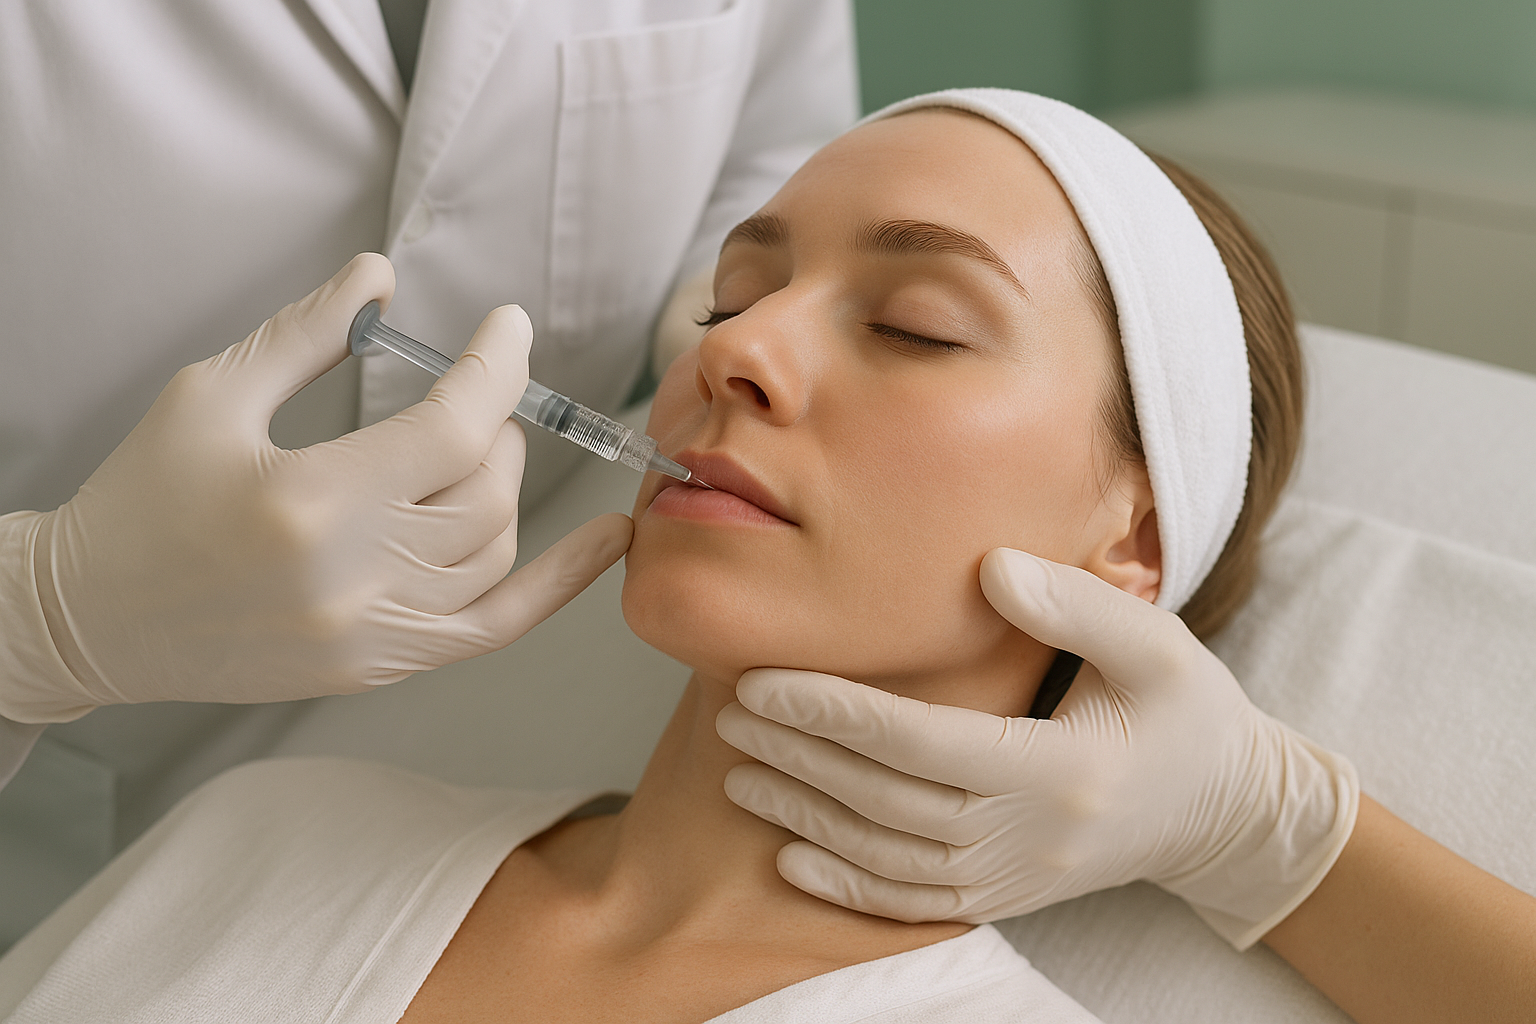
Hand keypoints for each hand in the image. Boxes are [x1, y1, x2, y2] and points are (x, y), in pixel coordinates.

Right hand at [1, 254, 631, 722]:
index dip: (497, 366)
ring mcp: (374, 634)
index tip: (509, 326)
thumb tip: (381, 274)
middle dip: (497, 424)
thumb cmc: (142, 499)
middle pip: (485, 488)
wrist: (92, 618)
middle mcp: (355, 576)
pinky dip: (560, 583)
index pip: (453, 427)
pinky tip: (608, 540)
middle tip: (476, 395)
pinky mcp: (379, 667)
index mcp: (310, 499)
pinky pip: (497, 627)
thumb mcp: (210, 394)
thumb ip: (305, 331)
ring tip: (483, 450)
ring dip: (508, 487)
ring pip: (497, 550)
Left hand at [715, 547, 1356, 948]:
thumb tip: (990, 567)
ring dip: (805, 815)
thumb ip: (1074, 605)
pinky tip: (792, 854)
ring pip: (887, 856)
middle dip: (800, 758)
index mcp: (1061, 769)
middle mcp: (1029, 837)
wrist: (1224, 813)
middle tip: (730, 717)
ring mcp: (1015, 879)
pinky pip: (910, 903)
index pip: (922, 743)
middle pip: (887, 801)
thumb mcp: (1156, 643)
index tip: (764, 683)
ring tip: (740, 772)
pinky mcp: (1005, 899)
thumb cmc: (1186, 714)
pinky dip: (846, 884)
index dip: (837, 714)